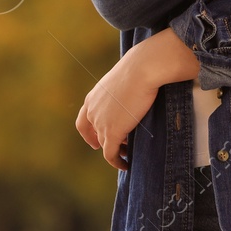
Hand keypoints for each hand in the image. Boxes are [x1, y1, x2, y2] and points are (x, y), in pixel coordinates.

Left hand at [75, 29, 197, 169]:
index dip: (88, 132)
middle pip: (92, 133)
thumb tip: (145, 81)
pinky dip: (116, 162)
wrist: (145, 68)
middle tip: (111, 149)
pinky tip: (125, 165)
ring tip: (127, 154)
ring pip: (104, 144)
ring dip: (115, 151)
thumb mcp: (128, 76)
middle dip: (101, 142)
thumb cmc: (143, 65)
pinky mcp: (111, 133)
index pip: (84, 119)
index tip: (96, 140)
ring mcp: (100, 122)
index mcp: (94, 97)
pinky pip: (110, 154)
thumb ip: (128, 85)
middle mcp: (92, 110)